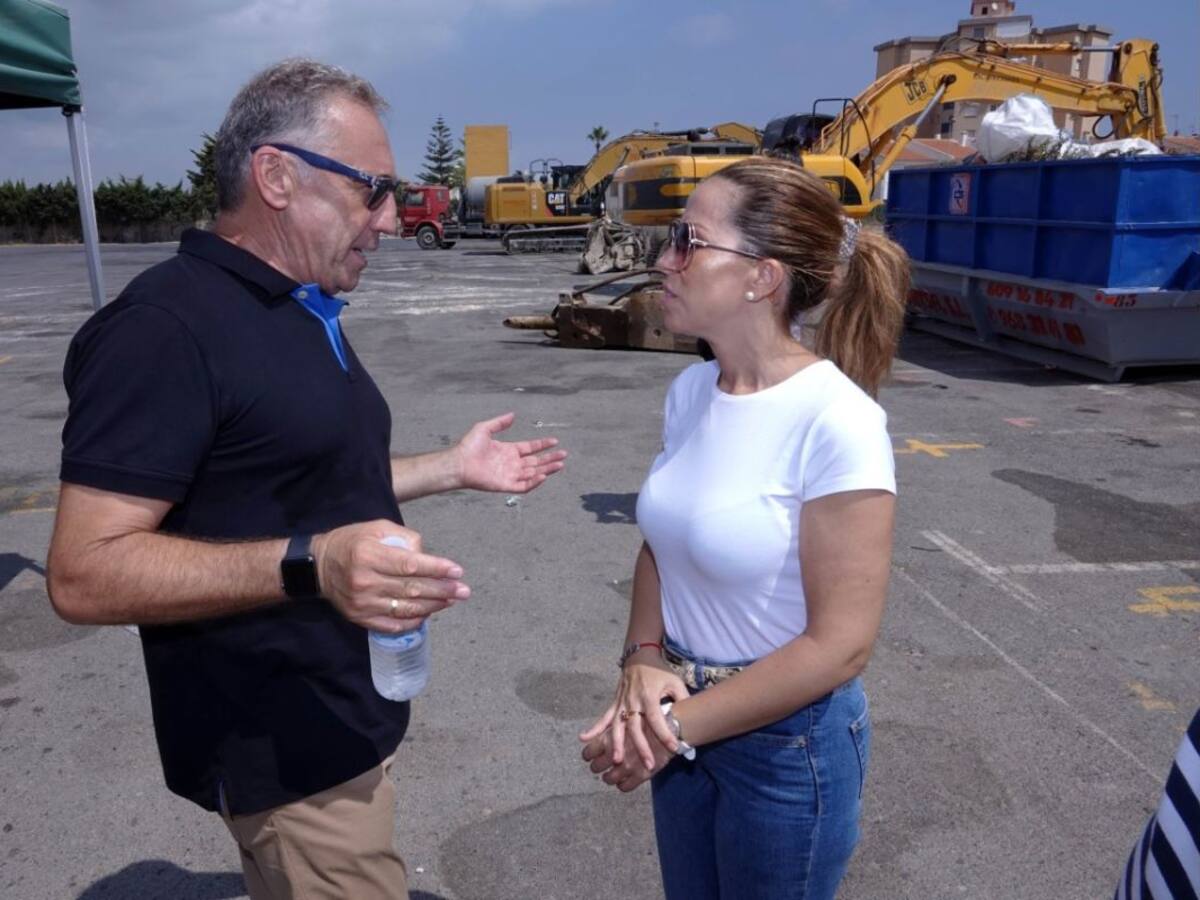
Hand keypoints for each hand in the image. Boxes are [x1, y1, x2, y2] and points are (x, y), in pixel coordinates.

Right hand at [313, 521, 468, 631]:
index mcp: (369, 555)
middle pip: (412, 589)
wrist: (317, 567)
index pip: (410, 565)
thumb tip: (426, 555)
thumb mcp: (376, 528)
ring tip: (451, 600)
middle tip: (464, 591)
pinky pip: (393, 624)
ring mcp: (362, 603)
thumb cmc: (352, 542)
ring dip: (433, 606)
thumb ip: (403, 538)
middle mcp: (365, 581)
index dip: (436, 569)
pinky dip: (414, 621)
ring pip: (406, 609)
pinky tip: (429, 614)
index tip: (457, 571)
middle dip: (442, 590)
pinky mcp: (360, 618)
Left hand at [455, 412, 566, 493]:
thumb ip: (500, 422)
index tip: (555, 441)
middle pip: (536, 461)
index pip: (530, 448)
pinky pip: (524, 486)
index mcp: (509, 450)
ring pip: (533, 473)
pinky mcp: (506, 485)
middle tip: (564, 454)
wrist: (459, 463)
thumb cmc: (469, 446)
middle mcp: (512, 463)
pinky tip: (543, 475)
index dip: (543, 445)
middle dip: (550, 458)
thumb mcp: (485, 428)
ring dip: (547, 469)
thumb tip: (513, 415)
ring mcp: (510, 475)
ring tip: (560, 464)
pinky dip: (534, 482)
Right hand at [580, 654, 686, 768]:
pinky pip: (603, 718)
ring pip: (617, 725)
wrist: (640, 656)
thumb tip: (690, 719)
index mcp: (649, 695)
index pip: (656, 718)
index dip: (664, 733)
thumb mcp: (675, 681)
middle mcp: (633, 700)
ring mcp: (621, 702)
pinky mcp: (615, 703)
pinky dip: (594, 728)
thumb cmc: (659, 671)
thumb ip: (682, 699)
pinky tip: (583, 739)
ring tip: (617, 760)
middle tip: (648, 765)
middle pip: (635, 726)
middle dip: (641, 747)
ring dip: (616, 743)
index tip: (674, 747)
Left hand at [582, 724, 673, 792]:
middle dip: (597, 766)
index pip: (588, 752)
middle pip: (596, 768)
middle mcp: (616, 753)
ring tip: (611, 775)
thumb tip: (587, 735)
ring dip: (608, 777)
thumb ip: (607, 726)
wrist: (672, 722)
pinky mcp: (641, 775)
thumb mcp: (624, 714)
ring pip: (608, 779)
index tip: (591, 756)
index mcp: (609, 737)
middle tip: (601, 765)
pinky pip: (625, 787)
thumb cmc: (648, 716)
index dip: (589, 755)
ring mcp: (628, 766)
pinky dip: (622, 785)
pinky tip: (625, 780)